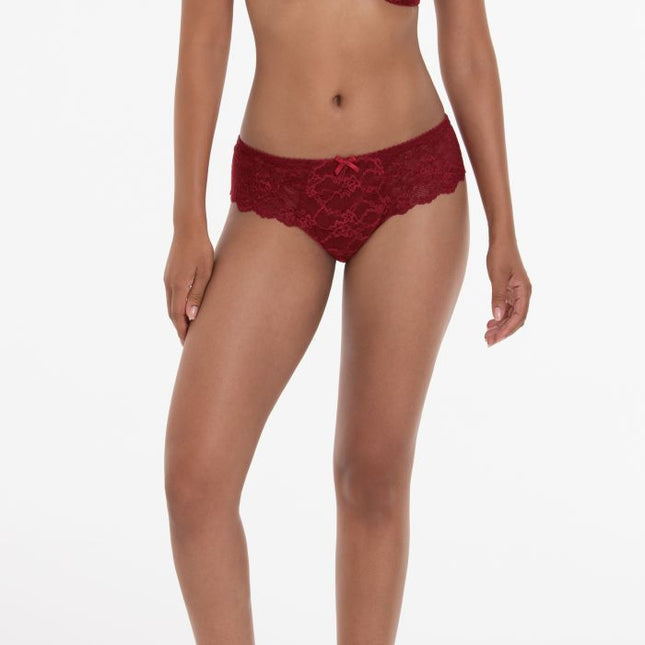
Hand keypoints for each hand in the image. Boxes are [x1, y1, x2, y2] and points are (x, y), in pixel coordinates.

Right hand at [163, 223, 214, 344]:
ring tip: (187, 330)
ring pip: (170, 305)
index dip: (182, 330)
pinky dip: (176, 308)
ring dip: (177, 319)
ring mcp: (167, 279)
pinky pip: (171, 296)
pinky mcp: (169, 274)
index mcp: (178, 285)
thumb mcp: (205, 273)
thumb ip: (198, 295)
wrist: (188, 228)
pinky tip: (184, 311)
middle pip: (172, 313)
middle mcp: (169, 284)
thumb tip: (191, 317)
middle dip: (179, 328)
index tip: (187, 343)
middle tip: (187, 343)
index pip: (178, 315)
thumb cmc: (201, 249)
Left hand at [485, 237, 531, 346]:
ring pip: (511, 315)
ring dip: (500, 326)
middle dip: (503, 331)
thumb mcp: (498, 276)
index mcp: (524, 290)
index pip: (519, 316)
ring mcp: (517, 292)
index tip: (495, 339)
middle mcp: (523, 293)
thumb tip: (498, 317)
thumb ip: (498, 296)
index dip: (507, 329)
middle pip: (516, 319)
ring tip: (486, 335)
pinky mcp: (510, 290)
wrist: (501, 240)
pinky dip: (499, 317)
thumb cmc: (501, 255)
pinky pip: (507, 308)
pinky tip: (489, 323)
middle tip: (488, 341)